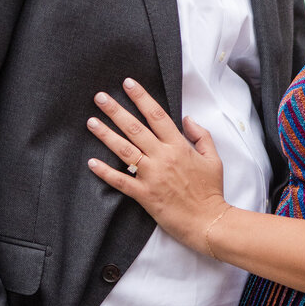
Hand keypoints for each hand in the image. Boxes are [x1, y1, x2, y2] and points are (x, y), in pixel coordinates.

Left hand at [88, 79, 226, 254]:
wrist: (208, 222)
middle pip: (135, 128)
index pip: (157, 115)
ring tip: (91, 122)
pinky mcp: (144, 195)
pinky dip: (105, 172)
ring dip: (106, 135)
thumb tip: (187, 119)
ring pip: (125, 150)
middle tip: (100, 97)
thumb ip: (201, 135)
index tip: (128, 84)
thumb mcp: (213, 158)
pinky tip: (92, 162)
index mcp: (179, 146)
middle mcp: (163, 157)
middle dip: (116, 111)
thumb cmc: (211, 191)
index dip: (141, 98)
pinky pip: (121, 181)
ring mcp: (152, 176)